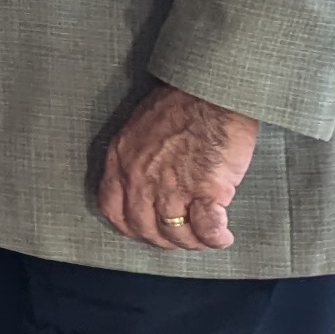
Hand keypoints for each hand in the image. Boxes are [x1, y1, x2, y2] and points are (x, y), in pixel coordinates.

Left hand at [94, 84, 259, 251]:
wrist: (211, 91)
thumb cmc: (181, 101)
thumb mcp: (139, 127)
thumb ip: (135, 156)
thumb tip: (145, 179)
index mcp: (121, 160)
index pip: (112, 209)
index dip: (128, 226)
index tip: (143, 230)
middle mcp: (140, 179)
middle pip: (144, 228)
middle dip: (162, 240)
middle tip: (178, 239)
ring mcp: (171, 187)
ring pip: (175, 233)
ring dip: (190, 242)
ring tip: (203, 239)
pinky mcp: (205, 191)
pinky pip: (206, 229)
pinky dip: (215, 238)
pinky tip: (222, 237)